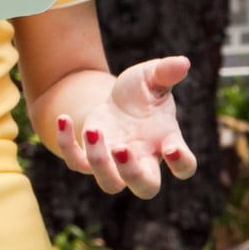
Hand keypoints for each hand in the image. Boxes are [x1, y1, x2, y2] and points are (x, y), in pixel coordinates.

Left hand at [54, 56, 195, 197]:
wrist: (117, 101)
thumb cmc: (142, 94)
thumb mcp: (152, 78)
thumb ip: (166, 72)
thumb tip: (183, 61)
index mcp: (166, 143)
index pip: (184, 167)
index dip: (181, 163)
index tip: (171, 149)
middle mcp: (143, 159)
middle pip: (145, 188)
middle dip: (133, 174)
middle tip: (121, 148)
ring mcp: (115, 163)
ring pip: (110, 184)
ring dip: (100, 163)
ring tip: (93, 130)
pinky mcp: (89, 157)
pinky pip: (76, 163)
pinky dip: (66, 145)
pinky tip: (63, 118)